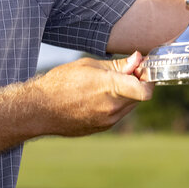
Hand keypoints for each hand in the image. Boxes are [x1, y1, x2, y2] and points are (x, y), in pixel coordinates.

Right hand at [31, 52, 153, 136]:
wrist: (40, 110)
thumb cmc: (61, 82)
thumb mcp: (89, 65)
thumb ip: (117, 65)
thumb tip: (137, 59)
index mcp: (110, 88)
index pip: (146, 90)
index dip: (149, 79)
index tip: (141, 69)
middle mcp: (112, 108)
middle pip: (139, 96)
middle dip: (136, 83)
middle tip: (123, 71)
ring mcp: (108, 121)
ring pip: (129, 105)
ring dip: (125, 94)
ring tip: (104, 84)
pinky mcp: (102, 128)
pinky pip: (117, 114)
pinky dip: (114, 104)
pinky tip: (95, 96)